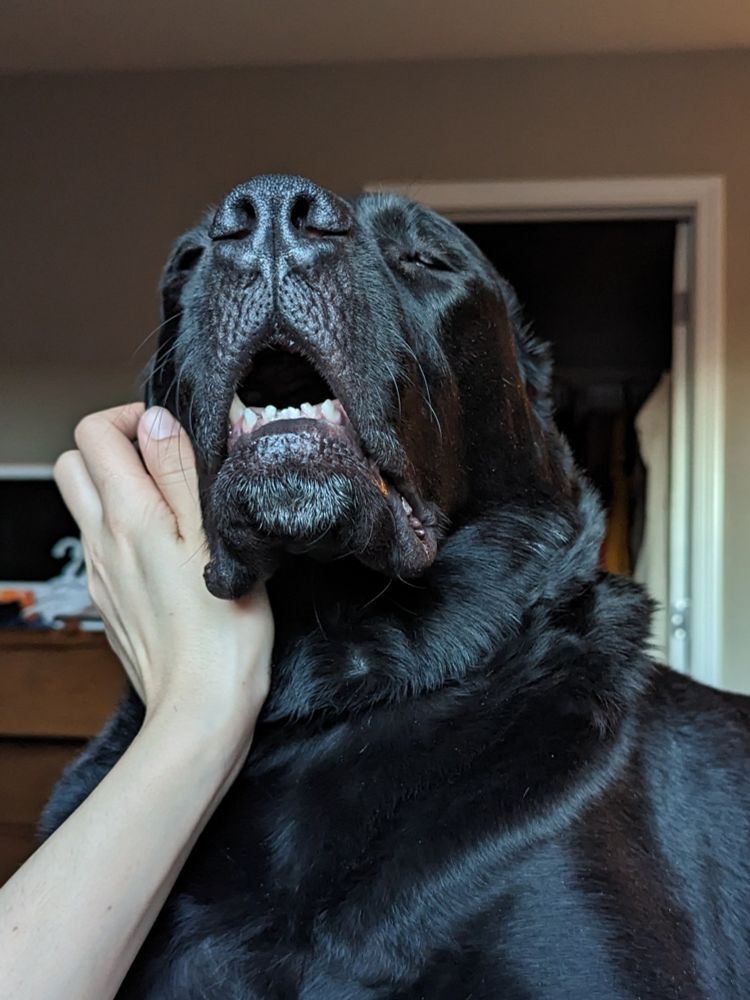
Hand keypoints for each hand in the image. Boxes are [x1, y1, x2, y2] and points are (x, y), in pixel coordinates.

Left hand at [54, 403, 272, 731]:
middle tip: (164, 463)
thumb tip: (154, 419)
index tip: (172, 434)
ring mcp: (100, 574)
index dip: (130, 417)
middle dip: (113, 448)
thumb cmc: (223, 631)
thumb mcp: (215, 537)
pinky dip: (126, 529)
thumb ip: (180, 472)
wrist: (201, 709)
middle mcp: (102, 542)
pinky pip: (102, 545)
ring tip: (174, 509)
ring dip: (119, 489)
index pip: (93, 434)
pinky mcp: (110, 600)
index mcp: (129, 517)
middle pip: (73, 464)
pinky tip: (171, 554)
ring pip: (85, 505)